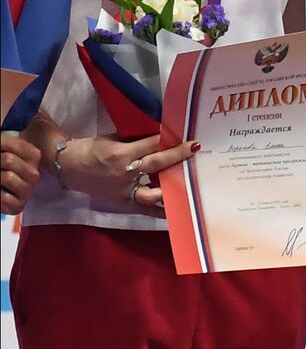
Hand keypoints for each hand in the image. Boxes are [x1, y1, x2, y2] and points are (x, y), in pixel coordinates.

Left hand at [1, 132, 41, 214]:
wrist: (7, 193)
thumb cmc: (6, 169)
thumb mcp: (11, 151)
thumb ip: (9, 139)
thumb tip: (13, 114)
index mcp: (33, 155)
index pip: (10, 143)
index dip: (0, 144)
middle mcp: (34, 172)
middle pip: (7, 159)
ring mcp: (28, 190)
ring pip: (6, 177)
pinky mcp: (19, 206)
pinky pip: (3, 198)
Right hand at [59, 134, 198, 215]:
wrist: (68, 167)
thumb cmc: (92, 149)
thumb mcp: (113, 139)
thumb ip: (136, 140)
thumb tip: (161, 137)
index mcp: (121, 154)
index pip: (150, 145)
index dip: (168, 140)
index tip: (184, 136)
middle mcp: (123, 173)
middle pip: (155, 164)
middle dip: (176, 156)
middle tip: (194, 148)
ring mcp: (122, 191)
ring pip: (151, 192)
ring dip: (171, 188)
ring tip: (191, 183)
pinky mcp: (121, 202)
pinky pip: (143, 209)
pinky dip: (159, 212)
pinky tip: (175, 212)